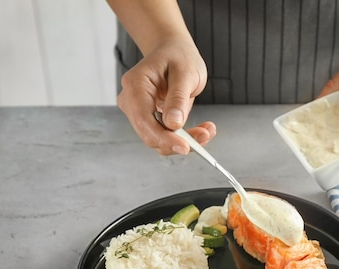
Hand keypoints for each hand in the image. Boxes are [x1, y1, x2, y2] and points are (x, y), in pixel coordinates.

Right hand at [116, 38, 215, 154]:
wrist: (174, 51)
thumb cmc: (178, 56)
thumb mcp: (185, 73)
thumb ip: (178, 98)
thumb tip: (173, 124)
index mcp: (135, 85)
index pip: (144, 120)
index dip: (164, 138)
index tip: (185, 147)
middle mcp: (131, 100)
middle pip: (149, 134)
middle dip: (178, 141)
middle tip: (205, 135)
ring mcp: (139, 111)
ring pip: (159, 139)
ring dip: (185, 140)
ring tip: (207, 130)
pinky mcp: (150, 119)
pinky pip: (165, 135)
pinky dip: (184, 137)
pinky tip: (201, 130)